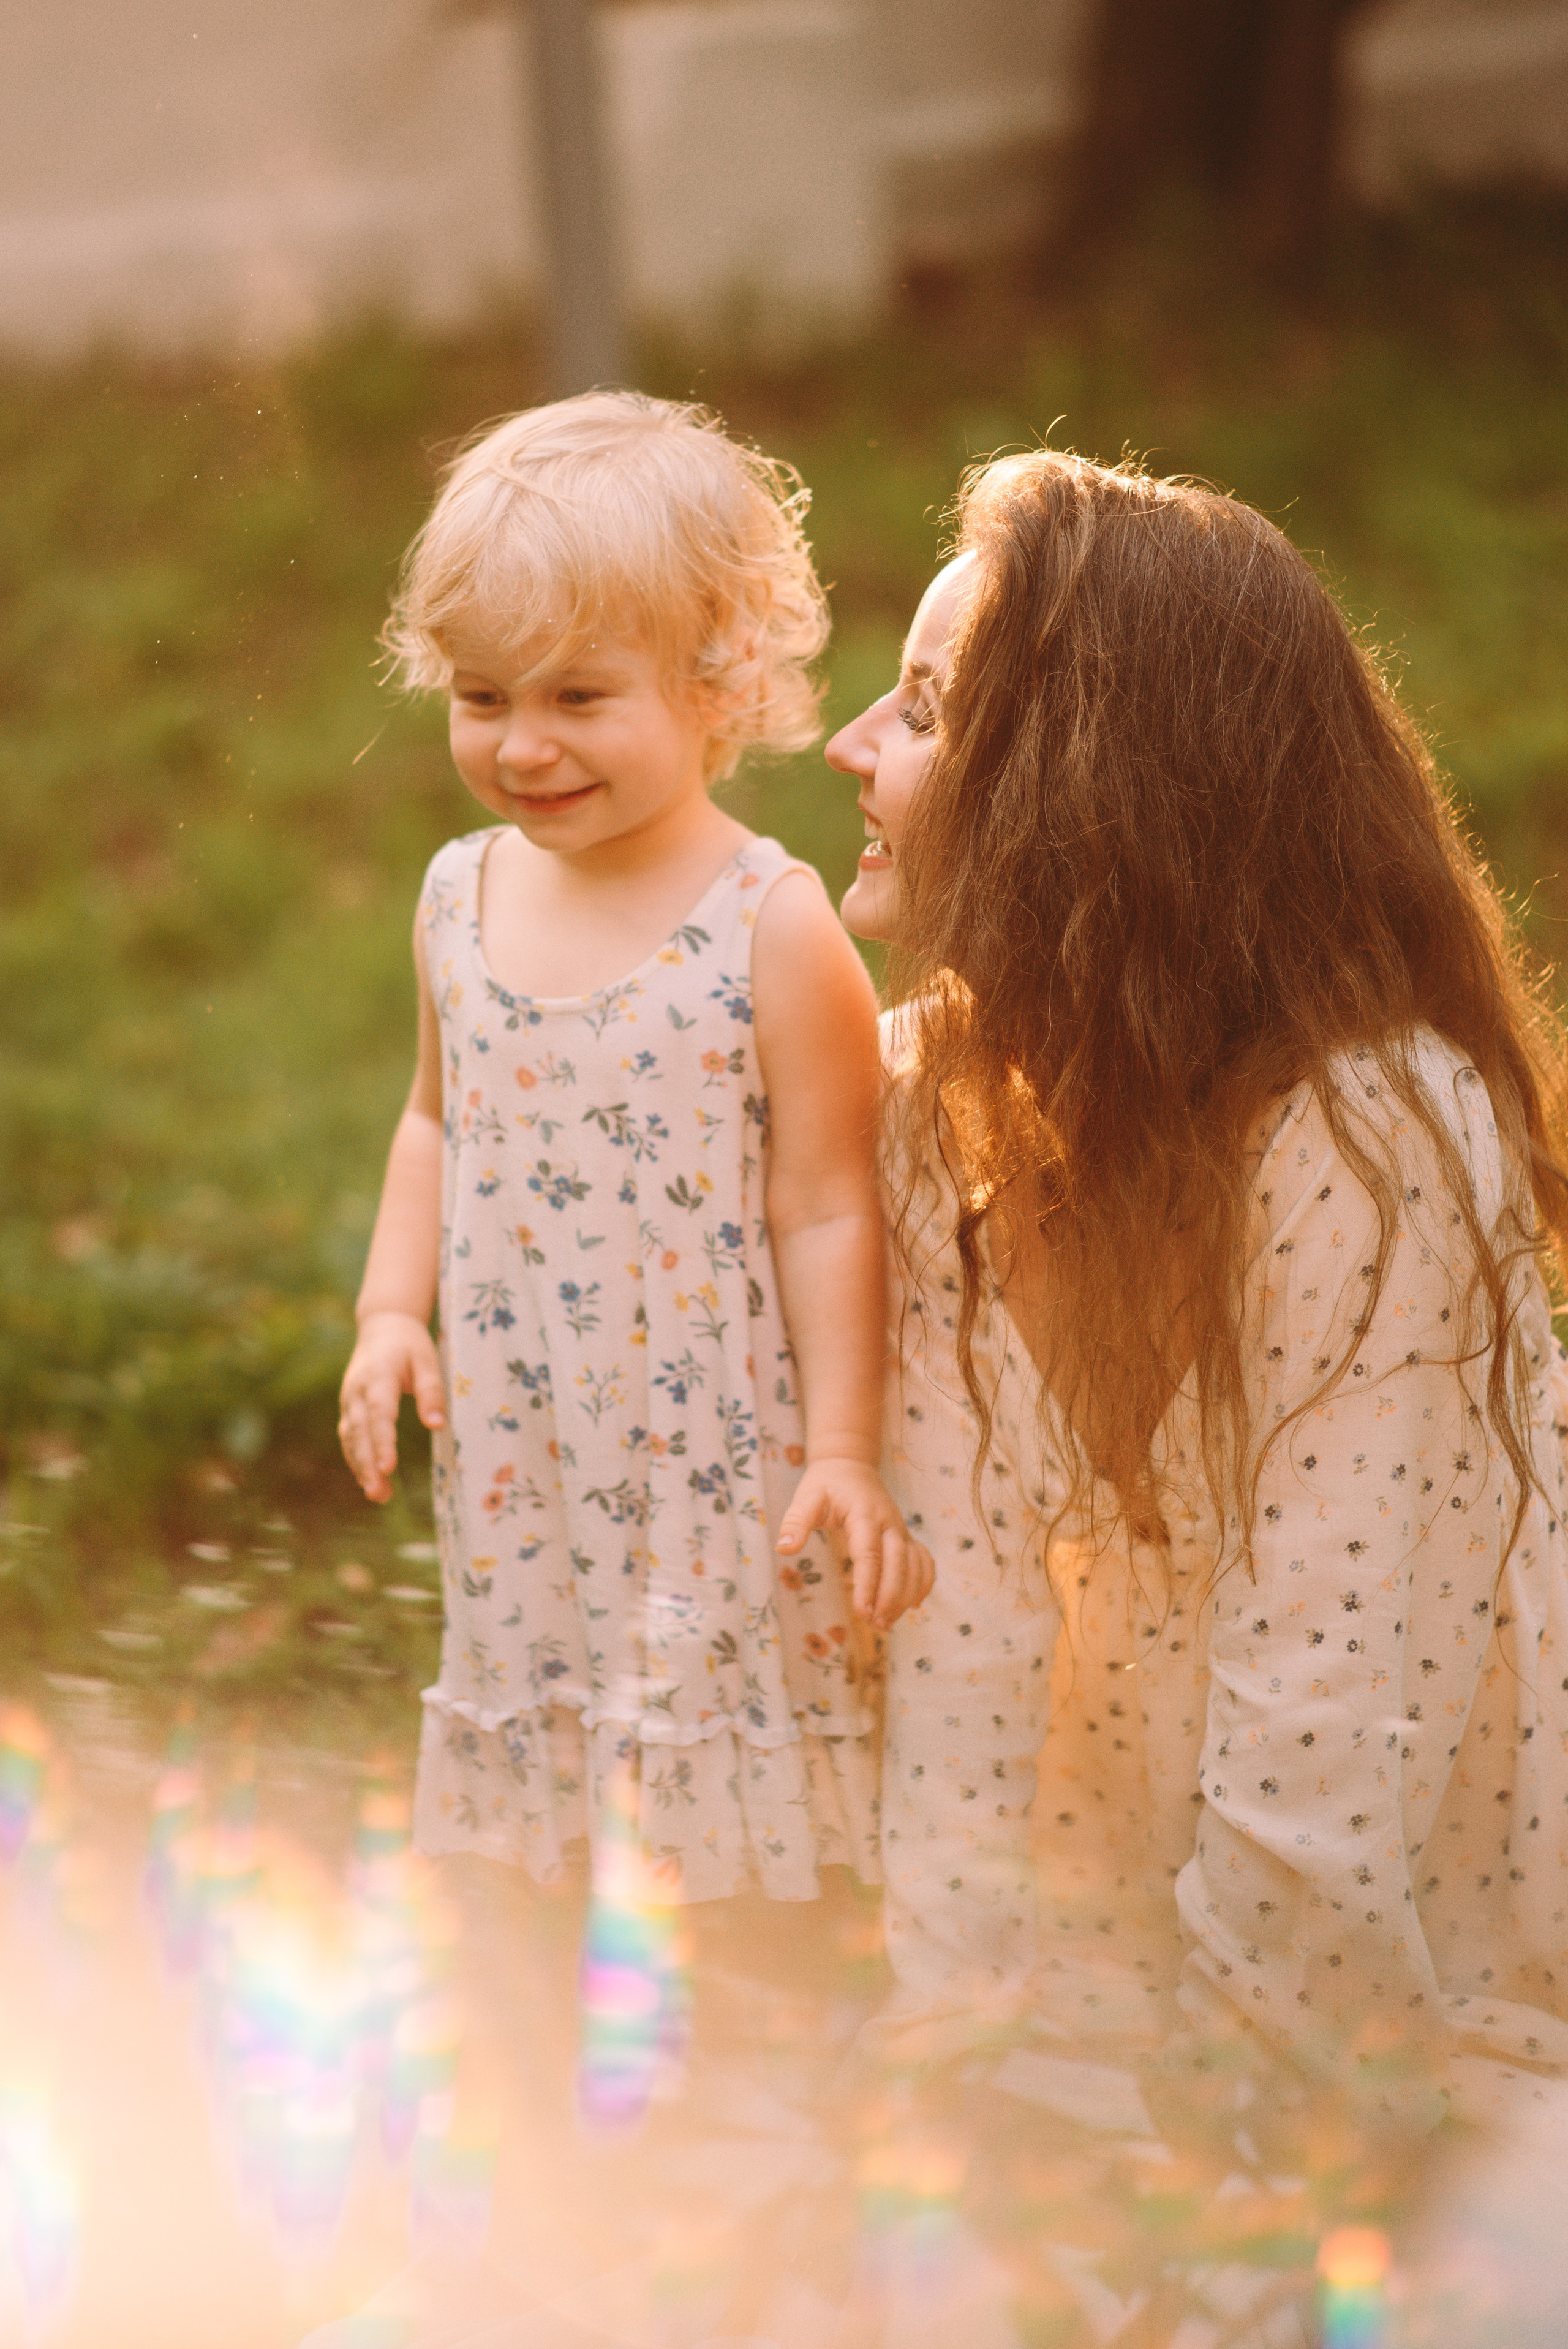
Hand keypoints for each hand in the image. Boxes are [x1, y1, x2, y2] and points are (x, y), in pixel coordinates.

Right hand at [338, 1310, 445, 1503]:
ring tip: (378, 1494)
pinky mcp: (349, 1408)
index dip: (383, 1442)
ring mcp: (349, 1400)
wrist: (382, 1326)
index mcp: (378, 1376)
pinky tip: (369, 1480)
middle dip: (367, 1464)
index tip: (389, 1467)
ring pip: (350, 1438)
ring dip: (361, 1467)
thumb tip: (437, 1426)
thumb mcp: (427, 1360)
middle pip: (359, 1432)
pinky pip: (349, 1437)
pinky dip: (356, 1459)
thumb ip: (431, 1391)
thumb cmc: (410, 1344)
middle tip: (378, 1492)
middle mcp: (357, 1390)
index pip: (379, 1413)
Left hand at [777, 1456, 934, 1627]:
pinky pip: (924, 1560)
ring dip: (906, 1596)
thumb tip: (784, 1549)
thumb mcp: (806, 1497)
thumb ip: (796, 1522)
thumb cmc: (826, 1485)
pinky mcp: (905, 1536)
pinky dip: (924, 1582)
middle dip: (890, 1597)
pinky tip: (914, 1605)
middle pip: (898, 1564)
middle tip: (876, 1625)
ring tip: (887, 1624)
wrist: (850, 1465)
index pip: (870, 1554)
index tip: (862, 1612)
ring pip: (915, 1565)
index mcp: (864, 1515)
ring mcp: (900, 1530)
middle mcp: (889, 1523)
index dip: (868, 1585)